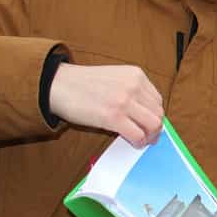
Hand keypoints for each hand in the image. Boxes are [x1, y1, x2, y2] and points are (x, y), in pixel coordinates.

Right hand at [49, 64, 163, 147]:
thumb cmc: (82, 84)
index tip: (148, 123)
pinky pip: (137, 134)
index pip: (157, 99)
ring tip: (141, 140)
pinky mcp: (113, 116)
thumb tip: (145, 114)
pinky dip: (138, 142)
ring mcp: (124, 101)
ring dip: (150, 136)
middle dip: (156, 127)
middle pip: (158, 113)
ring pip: (154, 124)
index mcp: (136, 74)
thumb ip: (131, 91)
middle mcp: (134, 86)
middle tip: (149, 136)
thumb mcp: (115, 78)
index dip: (154, 114)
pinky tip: (132, 142)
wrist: (58, 84)